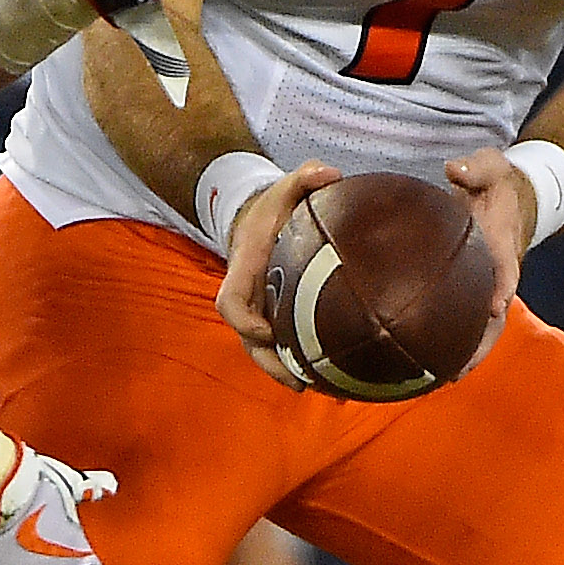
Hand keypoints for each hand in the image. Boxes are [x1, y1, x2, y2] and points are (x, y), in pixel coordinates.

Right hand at [214, 160, 341, 389]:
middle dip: (271, 363)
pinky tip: (332, 380)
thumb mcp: (285, 187)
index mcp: (243, 268)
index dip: (244, 320)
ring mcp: (259, 312)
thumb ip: (304, 177)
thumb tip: (331, 174)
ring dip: (287, 372)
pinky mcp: (275, 319)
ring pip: (265, 352)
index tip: (267, 331)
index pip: (230, 302)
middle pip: (248, 341)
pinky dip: (301, 364)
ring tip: (322, 390)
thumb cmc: (273, 208)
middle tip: (300, 382)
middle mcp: (248, 297)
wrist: (259, 220)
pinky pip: (282, 347)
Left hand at [443, 146, 535, 371]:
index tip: (496, 304)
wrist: (514, 196)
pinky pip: (465, 321)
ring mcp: (487, 287)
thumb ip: (477, 167)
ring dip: (466, 354)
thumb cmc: (496, 183)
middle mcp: (498, 274)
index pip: (505, 270)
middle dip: (480, 344)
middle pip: (495, 318)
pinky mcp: (474, 292)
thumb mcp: (491, 166)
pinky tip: (424, 362)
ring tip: (439, 380)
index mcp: (503, 245)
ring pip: (481, 329)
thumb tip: (454, 169)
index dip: (502, 286)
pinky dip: (451, 343)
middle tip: (457, 370)